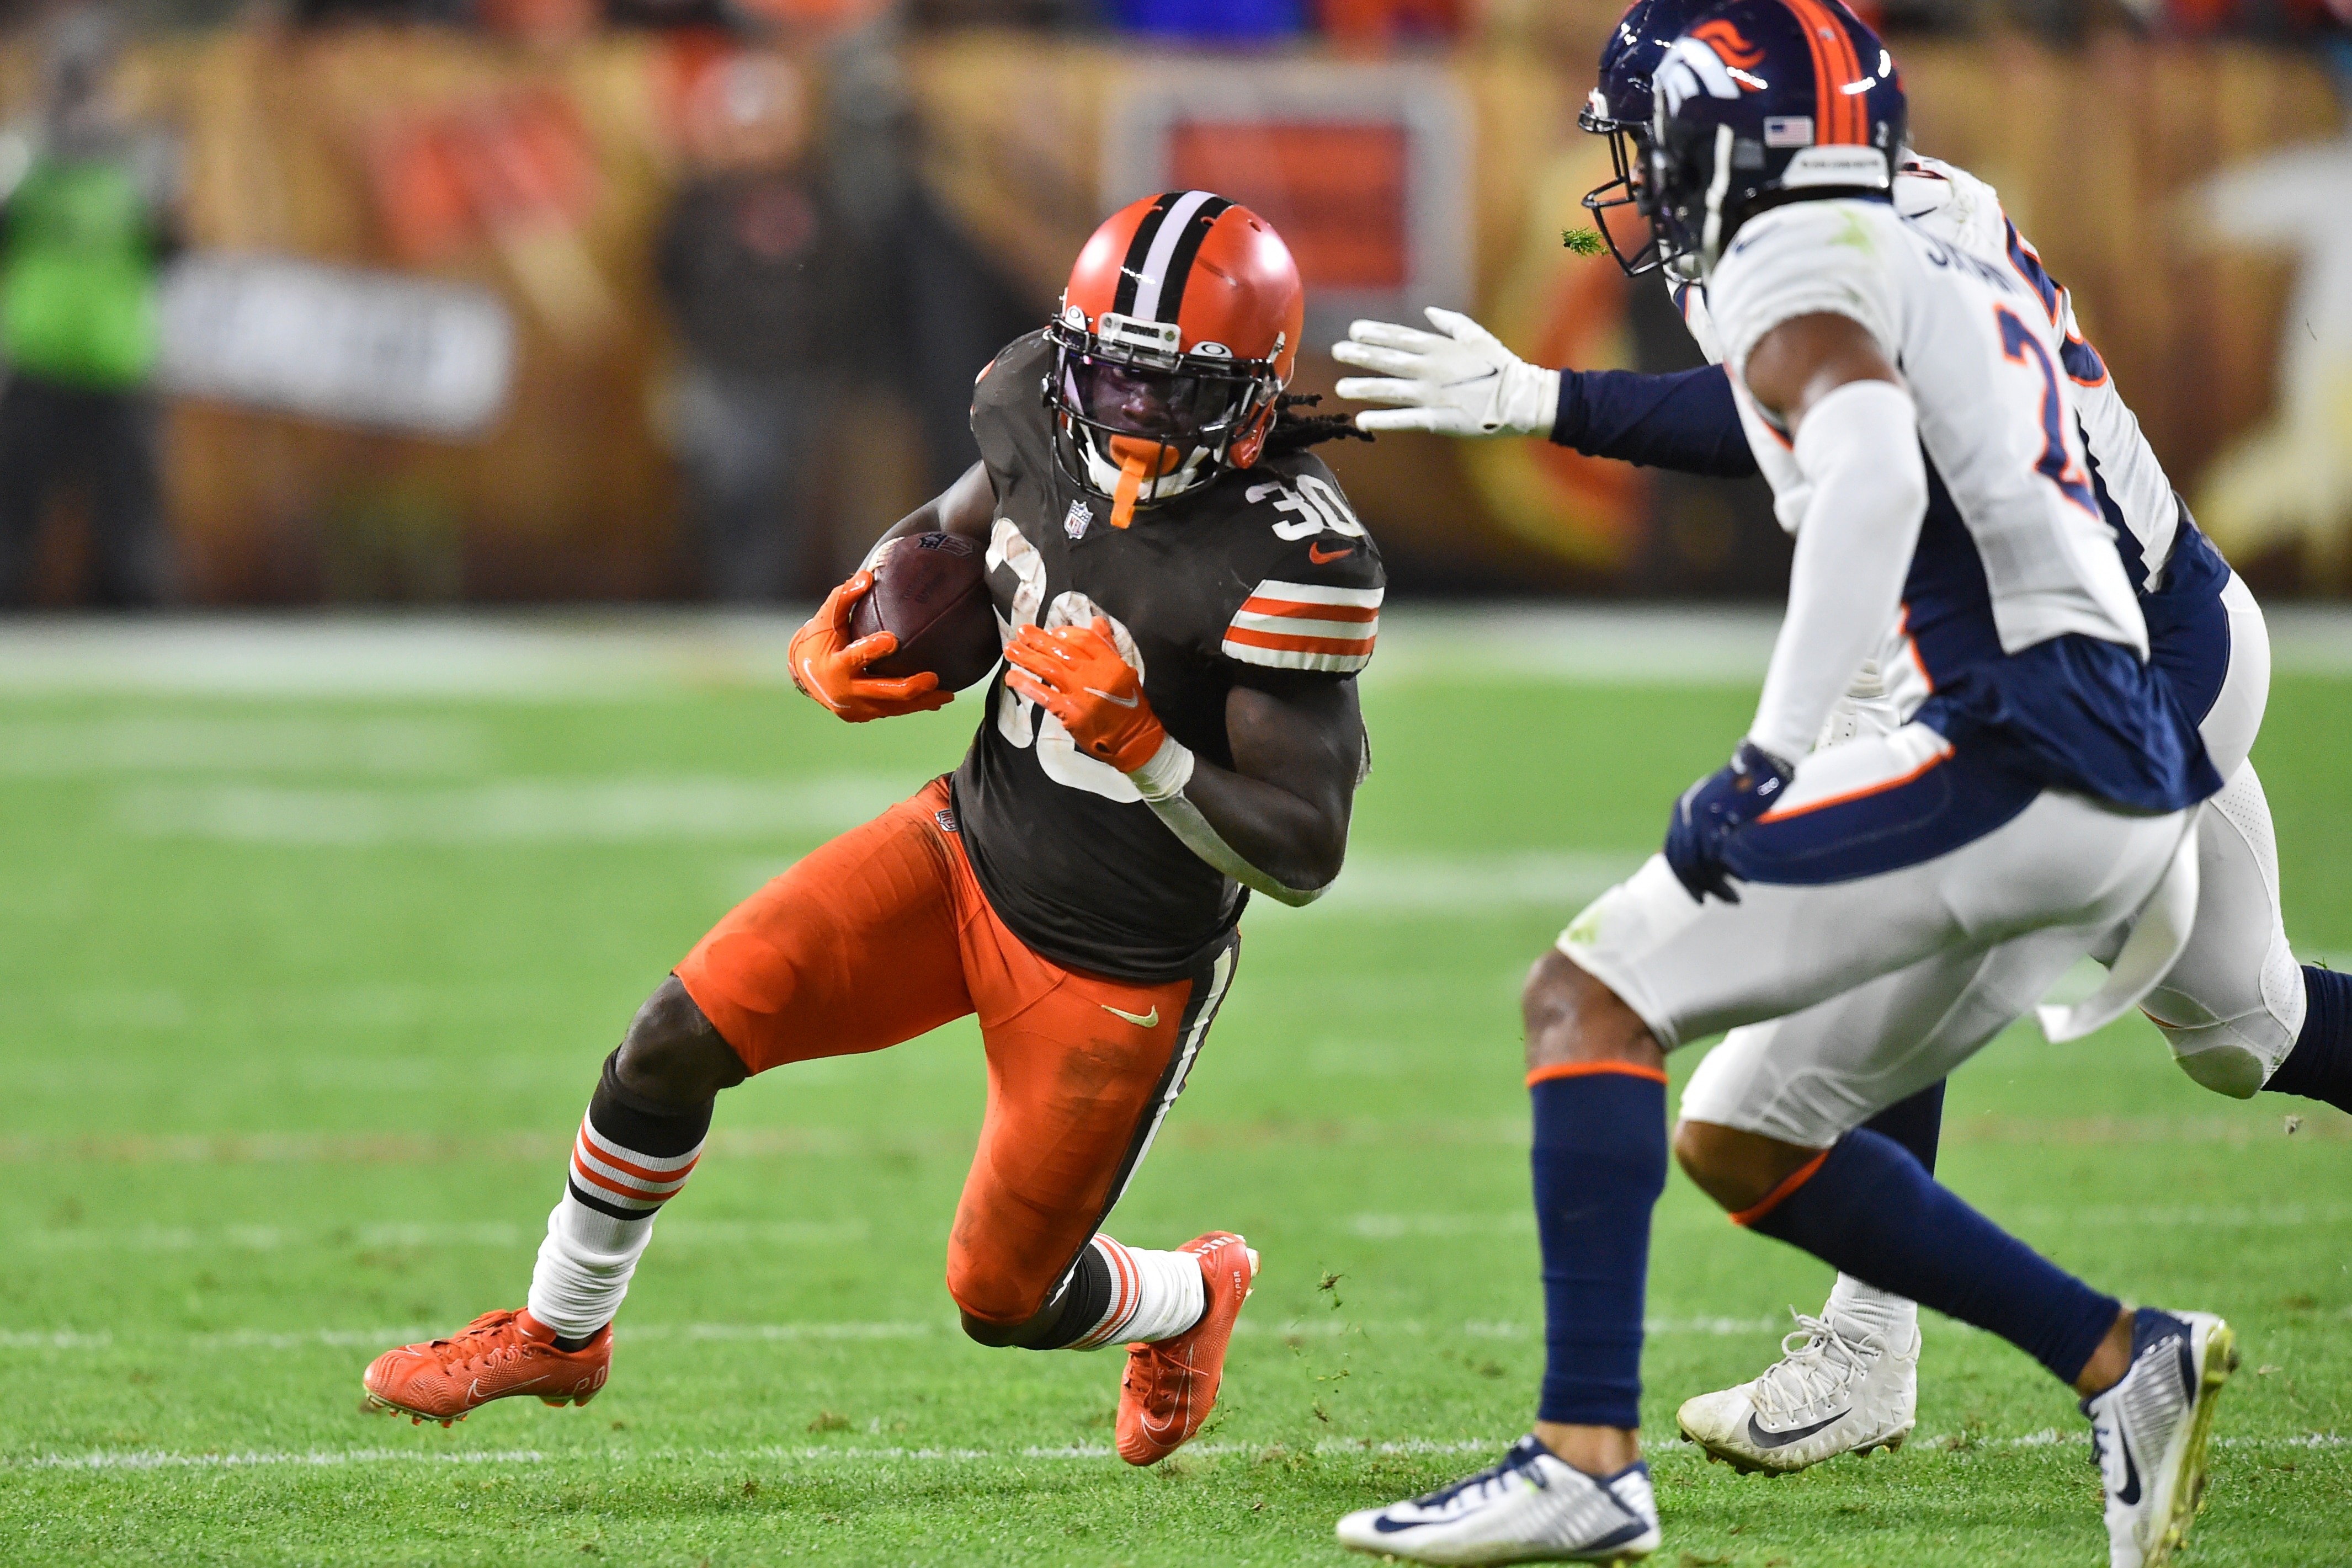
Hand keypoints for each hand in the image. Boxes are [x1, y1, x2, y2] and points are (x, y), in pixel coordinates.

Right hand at [787, 571, 952, 723]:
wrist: (803, 673)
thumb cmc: (819, 638)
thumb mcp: (827, 616)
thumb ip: (846, 596)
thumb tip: (868, 575)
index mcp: (834, 666)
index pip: (854, 658)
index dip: (872, 650)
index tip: (892, 640)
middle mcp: (844, 692)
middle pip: (882, 692)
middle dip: (910, 687)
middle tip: (934, 677)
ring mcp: (855, 708)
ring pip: (893, 708)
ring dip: (920, 702)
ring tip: (948, 695)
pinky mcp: (862, 715)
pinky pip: (891, 711)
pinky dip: (912, 707)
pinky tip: (934, 702)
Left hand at [1002, 618, 1166, 772]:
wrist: (1133, 740)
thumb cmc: (1129, 707)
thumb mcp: (1125, 672)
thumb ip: (1107, 646)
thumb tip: (1096, 620)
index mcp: (1111, 663)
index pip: (1084, 639)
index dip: (1065, 632)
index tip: (1051, 631)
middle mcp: (1095, 675)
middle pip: (1061, 651)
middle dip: (1038, 639)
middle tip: (1021, 631)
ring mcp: (1080, 694)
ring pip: (1049, 669)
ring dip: (1026, 657)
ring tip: (1010, 649)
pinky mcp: (1070, 712)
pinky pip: (1043, 694)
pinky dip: (1025, 684)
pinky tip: (1012, 676)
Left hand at [1331, 307, 1561, 436]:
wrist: (1521, 399)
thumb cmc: (1501, 366)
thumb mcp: (1477, 335)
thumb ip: (1450, 323)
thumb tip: (1428, 311)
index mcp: (1440, 348)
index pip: (1400, 338)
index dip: (1376, 333)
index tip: (1353, 330)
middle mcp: (1431, 369)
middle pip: (1389, 360)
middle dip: (1361, 355)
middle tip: (1337, 351)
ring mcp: (1433, 395)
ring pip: (1391, 390)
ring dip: (1364, 388)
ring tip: (1340, 388)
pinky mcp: (1439, 420)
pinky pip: (1405, 420)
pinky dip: (1383, 420)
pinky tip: (1362, 420)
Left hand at [1663, 741, 1796, 903]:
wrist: (1765, 763)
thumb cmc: (1746, 786)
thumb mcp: (1716, 805)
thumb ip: (1705, 831)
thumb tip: (1707, 866)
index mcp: (1681, 809)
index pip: (1672, 854)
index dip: (1684, 879)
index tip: (1698, 896)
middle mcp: (1686, 812)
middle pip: (1684, 863)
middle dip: (1700, 887)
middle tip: (1719, 901)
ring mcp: (1701, 816)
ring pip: (1701, 864)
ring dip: (1717, 885)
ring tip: (1733, 897)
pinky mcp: (1720, 818)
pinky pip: (1719, 856)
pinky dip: (1731, 871)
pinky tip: (1744, 879)